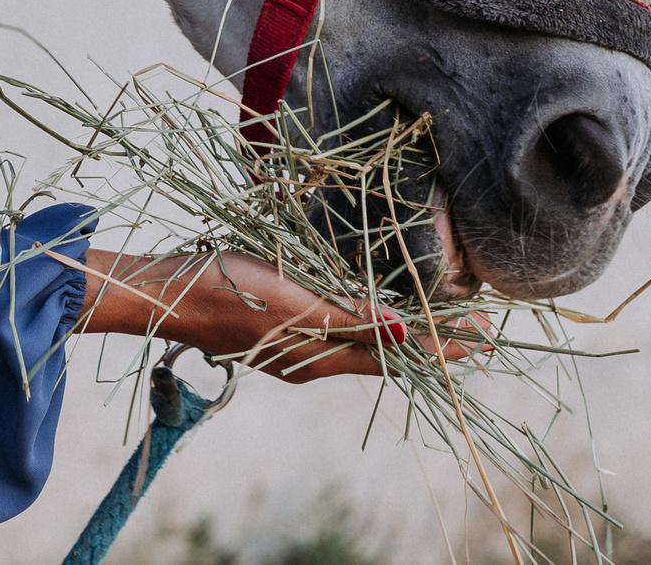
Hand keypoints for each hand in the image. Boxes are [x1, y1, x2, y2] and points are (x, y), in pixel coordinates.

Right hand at [71, 248, 475, 383]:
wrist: (161, 293)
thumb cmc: (226, 292)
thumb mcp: (294, 301)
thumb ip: (349, 318)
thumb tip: (409, 336)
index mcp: (322, 356)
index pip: (399, 354)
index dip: (445, 346)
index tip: (489, 335)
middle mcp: (314, 357)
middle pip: (387, 351)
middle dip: (434, 339)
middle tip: (478, 325)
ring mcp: (294, 344)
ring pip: (363, 340)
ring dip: (403, 328)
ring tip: (439, 316)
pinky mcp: (276, 325)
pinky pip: (337, 326)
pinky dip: (367, 317)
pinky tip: (371, 302)